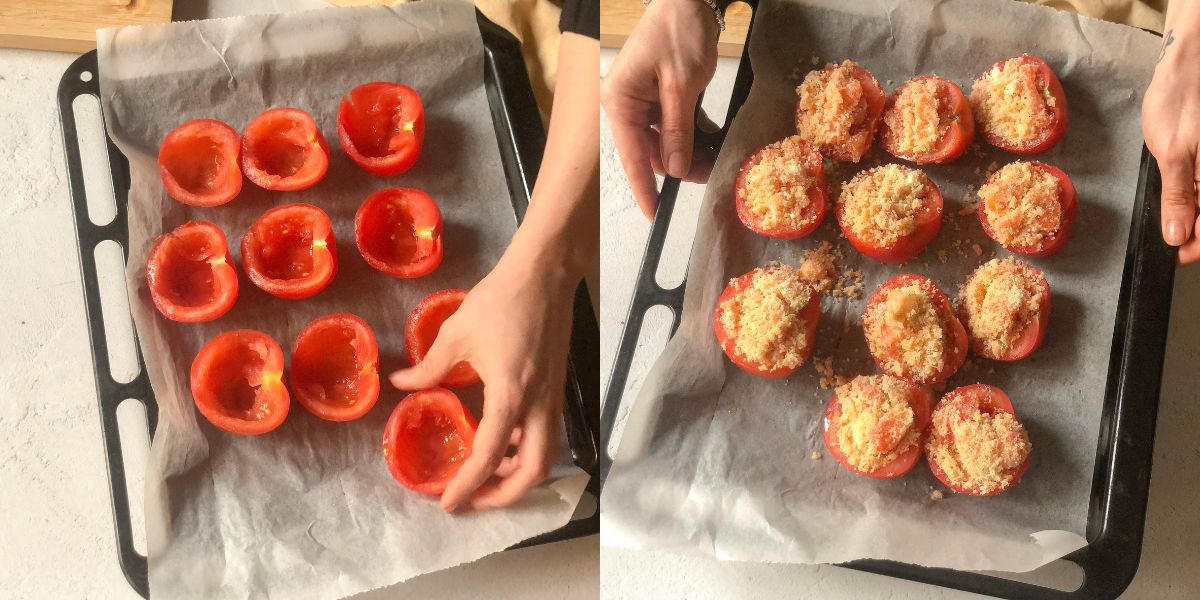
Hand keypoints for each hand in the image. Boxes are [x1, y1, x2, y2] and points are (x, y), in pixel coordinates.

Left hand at [389, 232, 574, 512]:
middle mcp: (538, 404)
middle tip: (475, 499)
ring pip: (546, 454)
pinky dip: (528, 448)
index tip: (448, 503)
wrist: (544, 274)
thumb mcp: (456, 333)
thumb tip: (401, 384)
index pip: (490, 455)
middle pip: (534, 470)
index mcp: (510, 394)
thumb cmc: (501, 299)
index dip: (468, 485)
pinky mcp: (557, 387)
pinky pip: (547, 432)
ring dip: (520, 473)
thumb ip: (429, 367)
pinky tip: (505, 441)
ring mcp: (552, 397)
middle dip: (506, 495)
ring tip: (489, 475)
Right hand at [601, 0, 719, 217]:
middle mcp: (625, 105)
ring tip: (716, 160)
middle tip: (710, 176)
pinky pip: (674, 127)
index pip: (632, 156)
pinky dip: (693, 136)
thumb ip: (678, 130)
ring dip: (690, 153)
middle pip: (651, 152)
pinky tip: (712, 143)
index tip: (654, 214)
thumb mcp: (682, 85)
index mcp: (619, 101)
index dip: (643, 188)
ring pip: (665, 143)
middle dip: (680, 168)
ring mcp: (641, 102)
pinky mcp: (659, 98)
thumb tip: (676, 169)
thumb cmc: (678, 31)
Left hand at [1144, 24, 1199, 263]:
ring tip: (1173, 215)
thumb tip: (1177, 234)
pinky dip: (1195, 193)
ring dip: (1195, 212)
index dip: (1196, 245)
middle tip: (1169, 237)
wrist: (1191, 60)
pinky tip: (1182, 191)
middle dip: (1195, 230)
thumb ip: (1177, 197)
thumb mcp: (1173, 153)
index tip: (1173, 255)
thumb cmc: (1184, 99)